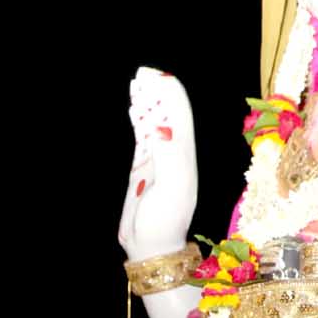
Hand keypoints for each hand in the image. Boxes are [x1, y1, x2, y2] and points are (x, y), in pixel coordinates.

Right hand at [118, 67, 197, 260]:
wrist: (153, 245)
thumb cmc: (163, 222)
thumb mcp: (171, 190)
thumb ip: (168, 157)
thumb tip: (161, 126)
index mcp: (183, 155)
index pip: (178, 114)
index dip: (168, 92)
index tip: (153, 75)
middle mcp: (174, 152)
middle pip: (167, 112)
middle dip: (157, 91)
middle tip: (142, 72)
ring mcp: (159, 159)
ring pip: (155, 121)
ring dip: (148, 101)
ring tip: (137, 82)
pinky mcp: (144, 167)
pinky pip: (143, 135)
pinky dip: (140, 118)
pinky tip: (134, 107)